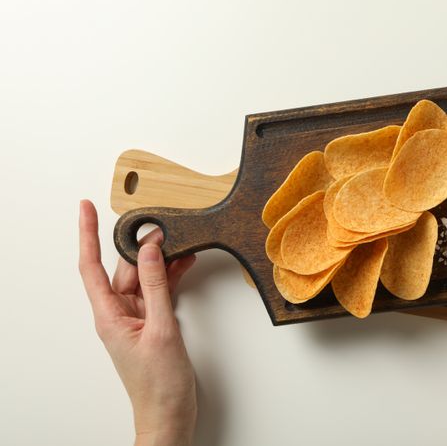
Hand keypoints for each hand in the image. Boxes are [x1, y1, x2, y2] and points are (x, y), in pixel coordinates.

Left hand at [78, 200, 197, 445]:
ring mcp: (135, 317)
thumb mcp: (161, 330)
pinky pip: (157, 290)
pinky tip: (184, 263)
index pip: (91, 266)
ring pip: (144, 277)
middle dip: (142, 246)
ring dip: (161, 261)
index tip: (86, 208)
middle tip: (164, 227)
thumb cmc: (159, 384)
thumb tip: (150, 251)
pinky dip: (170, 276)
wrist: (169, 413)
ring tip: (181, 243)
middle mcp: (118, 313)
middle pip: (123, 267)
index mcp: (109, 316)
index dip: (87, 235)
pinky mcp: (152, 322)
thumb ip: (156, 286)